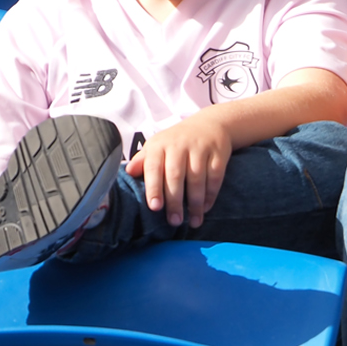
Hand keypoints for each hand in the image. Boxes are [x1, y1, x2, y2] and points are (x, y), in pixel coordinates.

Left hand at [124, 114, 230, 228]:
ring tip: (193, 221)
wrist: (210, 124)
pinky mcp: (218, 153)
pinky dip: (211, 195)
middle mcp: (179, 145)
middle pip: (176, 175)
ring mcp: (200, 148)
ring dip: (195, 203)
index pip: (154, 167)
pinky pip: (215, 177)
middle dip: (175, 201)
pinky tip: (206, 208)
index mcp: (160, 145)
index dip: (154, 188)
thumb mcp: (157, 146)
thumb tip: (128, 172)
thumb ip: (143, 160)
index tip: (155, 207)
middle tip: (174, 221)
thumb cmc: (177, 142)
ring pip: (197, 178)